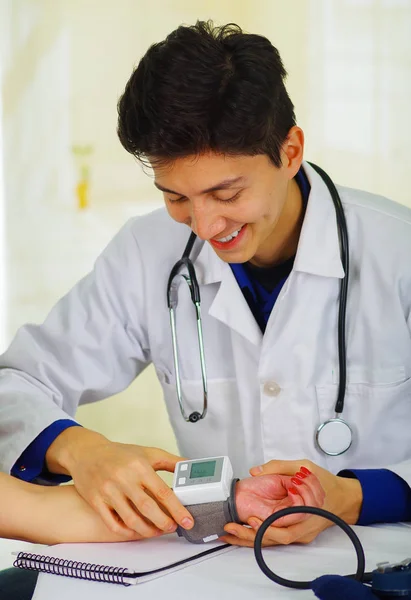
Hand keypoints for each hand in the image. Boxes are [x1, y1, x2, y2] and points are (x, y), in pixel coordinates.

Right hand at [46, 427, 193, 538]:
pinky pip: (113, 524)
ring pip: (131, 519)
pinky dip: (126, 532)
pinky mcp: (96, 501)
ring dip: (147, 530)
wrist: (87, 453)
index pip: (162, 492)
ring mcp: (108, 491)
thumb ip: (171, 461)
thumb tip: (191, 467)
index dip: (177, 509)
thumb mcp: (148, 453)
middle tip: (172, 528)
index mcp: (139, 466)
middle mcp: (124, 479)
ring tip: (157, 531)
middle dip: (164, 523)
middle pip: (147, 508)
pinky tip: (136, 531)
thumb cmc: (120, 454)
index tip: (187, 520)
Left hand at [222, 459, 361, 547]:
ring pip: (273, 541)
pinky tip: (239, 536)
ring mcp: (299, 534)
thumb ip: (278, 466)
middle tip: (231, 528)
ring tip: (228, 533)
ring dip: (250, 539)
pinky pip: (275, 538)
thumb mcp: (304, 466)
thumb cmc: (325, 483)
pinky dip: (257, 537)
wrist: (343, 498)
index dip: (267, 526)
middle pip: (275, 538)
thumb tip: (255, 471)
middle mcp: (302, 528)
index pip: (285, 526)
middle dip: (252, 536)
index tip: (251, 520)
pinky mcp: (295, 534)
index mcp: (306, 512)